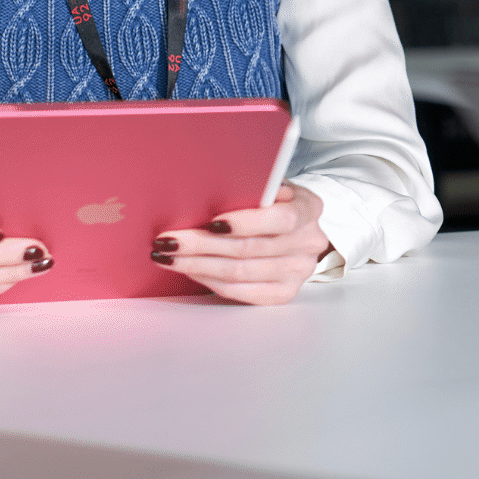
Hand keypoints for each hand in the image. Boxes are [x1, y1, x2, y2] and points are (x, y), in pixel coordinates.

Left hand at [150, 182, 330, 304]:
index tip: (211, 222)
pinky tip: (188, 269)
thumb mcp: (269, 185)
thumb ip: (251, 188)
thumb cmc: (272, 201)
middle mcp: (309, 242)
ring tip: (168, 254)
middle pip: (250, 249)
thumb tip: (209, 188)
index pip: (280, 219)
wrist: (292, 229)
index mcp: (309, 208)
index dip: (245, 223)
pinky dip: (208, 279)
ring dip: (197, 264)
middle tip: (170, 239)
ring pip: (239, 272)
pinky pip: (238, 290)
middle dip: (203, 245)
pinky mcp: (283, 293)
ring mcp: (298, 272)